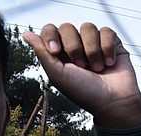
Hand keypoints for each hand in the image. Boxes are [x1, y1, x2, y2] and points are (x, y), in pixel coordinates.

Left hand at [23, 23, 140, 128]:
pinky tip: (109, 63)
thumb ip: (42, 53)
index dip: (51, 36)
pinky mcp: (112, 44)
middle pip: (68, 27)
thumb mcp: (57, 75)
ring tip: (97, 68)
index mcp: (61, 53)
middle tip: (81, 66)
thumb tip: (26, 34)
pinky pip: (106, 31)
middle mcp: (77, 46)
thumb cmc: (85, 93)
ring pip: (88, 27)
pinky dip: (107, 47)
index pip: (50, 30)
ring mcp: (95, 44)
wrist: (114, 102)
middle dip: (74, 46)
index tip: (56, 51)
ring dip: (92, 49)